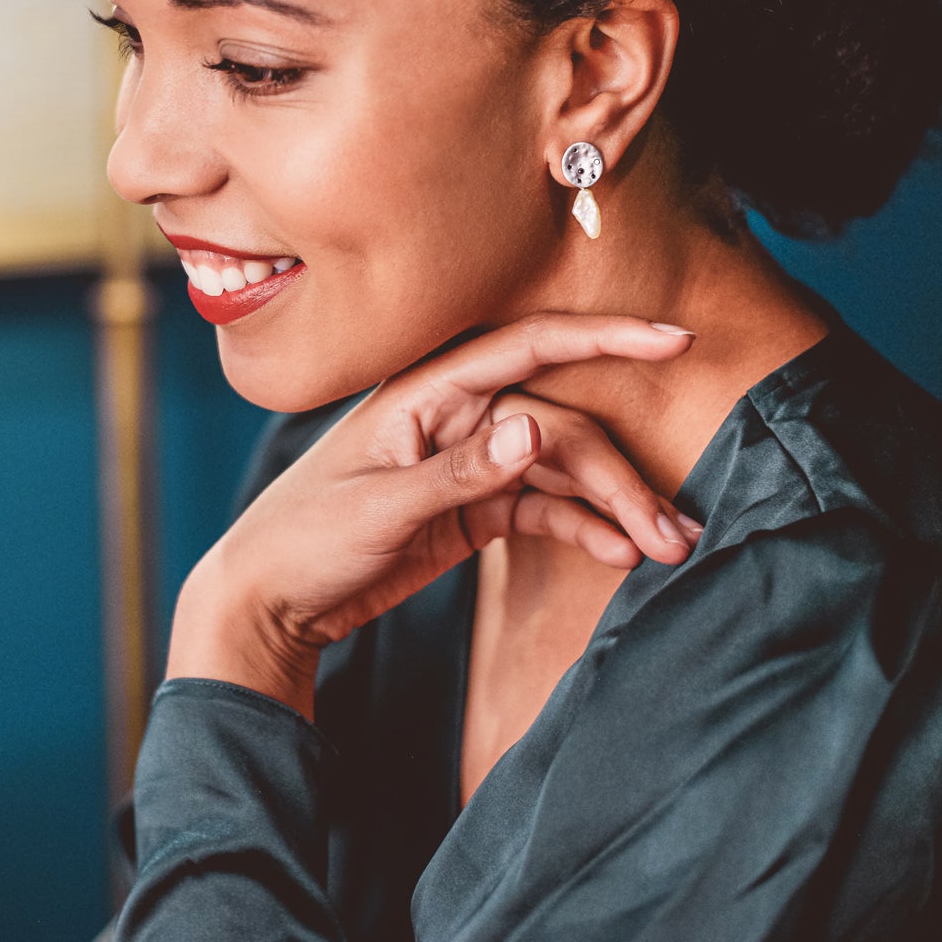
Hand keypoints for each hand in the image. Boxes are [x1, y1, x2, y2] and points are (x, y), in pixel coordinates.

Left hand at [168, 312, 703, 719]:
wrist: (267, 603)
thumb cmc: (304, 539)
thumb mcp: (378, 508)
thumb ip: (460, 471)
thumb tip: (537, 429)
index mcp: (427, 393)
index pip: (531, 348)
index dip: (605, 338)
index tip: (673, 340)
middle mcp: (456, 417)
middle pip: (562, 427)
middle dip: (621, 474)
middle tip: (674, 528)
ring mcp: (469, 463)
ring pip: (562, 471)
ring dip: (615, 507)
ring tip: (667, 549)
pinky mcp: (473, 510)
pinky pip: (544, 508)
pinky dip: (583, 528)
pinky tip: (619, 553)